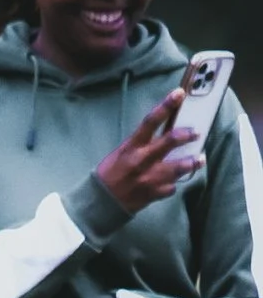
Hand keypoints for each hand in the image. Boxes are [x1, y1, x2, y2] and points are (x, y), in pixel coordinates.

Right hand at [96, 90, 200, 213]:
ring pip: (180, 167)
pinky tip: (172, 182)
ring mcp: (150, 178)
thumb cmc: (108, 175)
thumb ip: (141, 144)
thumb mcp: (121, 153)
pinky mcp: (153, 194)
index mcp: (132, 147)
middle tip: (195, 133)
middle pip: (171, 141)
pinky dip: (173, 184)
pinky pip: (171, 188)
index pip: (151, 121)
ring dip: (192, 162)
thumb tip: (163, 133)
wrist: (99, 203)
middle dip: (188, 134)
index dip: (167, 105)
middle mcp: (142, 161)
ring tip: (199, 159)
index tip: (179, 93)